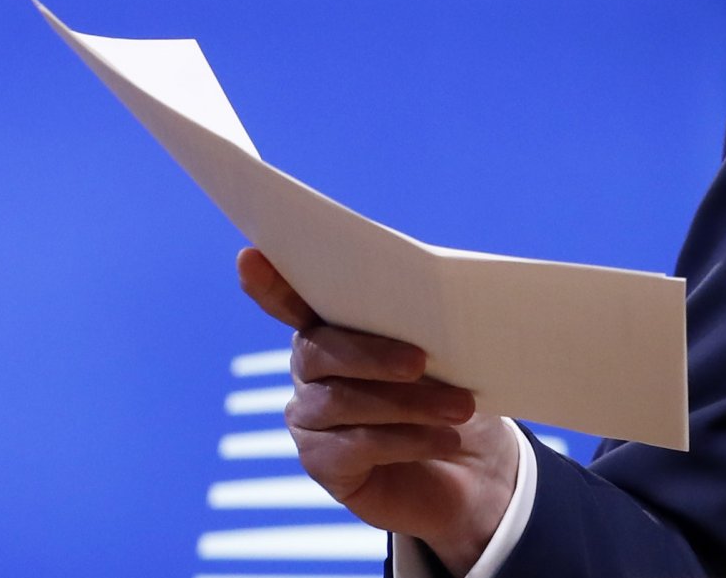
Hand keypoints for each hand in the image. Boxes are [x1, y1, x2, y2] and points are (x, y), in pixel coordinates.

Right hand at [237, 248, 519, 575]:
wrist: (475, 467)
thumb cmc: (457, 392)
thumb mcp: (455, 352)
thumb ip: (431, 324)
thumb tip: (442, 298)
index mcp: (334, 327)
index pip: (294, 300)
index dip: (270, 283)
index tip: (250, 257)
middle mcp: (311, 370)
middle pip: (320, 352)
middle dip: (372, 355)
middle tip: (421, 361)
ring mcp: (310, 419)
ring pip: (343, 402)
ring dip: (407, 403)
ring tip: (460, 407)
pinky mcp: (323, 464)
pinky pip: (355, 447)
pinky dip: (406, 440)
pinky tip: (444, 438)